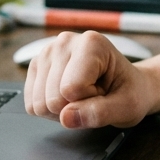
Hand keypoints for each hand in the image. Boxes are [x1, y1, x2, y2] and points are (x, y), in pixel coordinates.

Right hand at [23, 31, 154, 128]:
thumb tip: (66, 117)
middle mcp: (65, 41)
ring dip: (62, 109)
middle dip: (74, 106)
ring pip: (39, 103)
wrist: (124, 85)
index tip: (104, 90)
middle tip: (93, 95)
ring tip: (82, 95)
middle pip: (52, 98)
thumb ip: (99, 113)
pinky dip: (49, 109)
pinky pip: (31, 104)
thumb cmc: (128, 92)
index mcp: (92, 43)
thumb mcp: (126, 107)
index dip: (89, 101)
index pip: (71, 89)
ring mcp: (47, 52)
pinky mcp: (36, 66)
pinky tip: (68, 96)